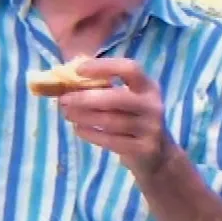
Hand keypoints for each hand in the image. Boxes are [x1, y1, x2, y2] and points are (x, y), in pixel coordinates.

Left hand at [55, 57, 175, 174]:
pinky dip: (90, 133)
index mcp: (148, 87)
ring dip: (84, 117)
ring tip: (67, 114)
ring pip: (110, 121)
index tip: (78, 70)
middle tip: (64, 99)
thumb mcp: (126, 99)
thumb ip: (102, 87)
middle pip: (117, 98)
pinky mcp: (142, 148)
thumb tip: (66, 75)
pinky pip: (110, 140)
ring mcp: (150, 128)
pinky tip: (79, 129)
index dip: (104, 67)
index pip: (129, 69)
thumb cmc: (132, 119)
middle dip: (86, 98)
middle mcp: (152, 105)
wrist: (157, 153)